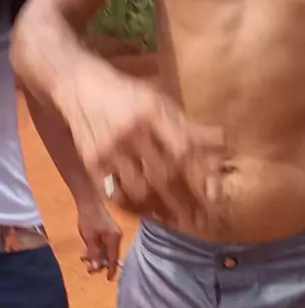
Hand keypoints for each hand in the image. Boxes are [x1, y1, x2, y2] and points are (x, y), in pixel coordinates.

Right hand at [66, 69, 225, 225]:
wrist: (79, 85)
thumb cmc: (128, 95)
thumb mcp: (160, 102)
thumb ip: (189, 127)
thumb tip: (223, 146)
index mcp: (152, 112)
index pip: (182, 150)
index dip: (200, 175)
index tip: (214, 195)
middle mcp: (131, 131)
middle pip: (163, 176)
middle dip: (185, 202)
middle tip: (201, 221)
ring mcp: (109, 149)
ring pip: (139, 190)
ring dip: (161, 209)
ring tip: (176, 221)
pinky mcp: (92, 163)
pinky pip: (115, 194)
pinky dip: (134, 207)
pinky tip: (148, 214)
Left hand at [77, 199, 121, 280]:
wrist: (88, 201)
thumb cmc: (88, 218)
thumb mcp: (89, 238)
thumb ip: (94, 253)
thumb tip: (97, 268)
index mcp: (114, 239)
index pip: (114, 259)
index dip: (111, 270)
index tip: (109, 279)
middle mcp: (117, 238)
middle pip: (110, 256)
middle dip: (100, 263)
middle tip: (88, 269)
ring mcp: (113, 234)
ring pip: (106, 250)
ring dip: (96, 256)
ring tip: (83, 258)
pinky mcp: (108, 231)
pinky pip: (104, 245)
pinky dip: (96, 249)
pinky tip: (86, 251)